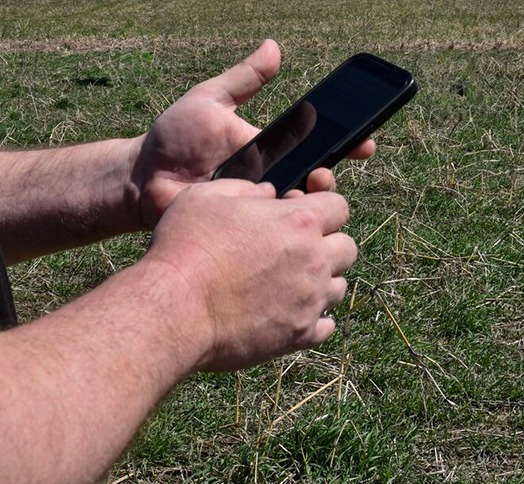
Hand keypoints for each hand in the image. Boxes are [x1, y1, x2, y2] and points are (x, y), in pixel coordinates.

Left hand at [130, 40, 375, 227]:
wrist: (141, 177)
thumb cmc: (173, 138)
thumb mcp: (211, 100)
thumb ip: (244, 78)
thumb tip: (274, 46)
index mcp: (270, 147)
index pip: (316, 144)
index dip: (344, 144)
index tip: (364, 144)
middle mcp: (270, 177)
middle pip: (316, 180)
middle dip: (329, 177)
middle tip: (323, 172)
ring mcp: (258, 205)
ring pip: (300, 209)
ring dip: (310, 202)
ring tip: (304, 192)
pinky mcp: (244, 230)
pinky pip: (272, 231)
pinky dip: (283, 225)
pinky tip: (282, 218)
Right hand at [142, 179, 354, 371]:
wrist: (175, 308)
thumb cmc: (185, 247)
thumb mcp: (206, 197)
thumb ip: (244, 188)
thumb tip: (266, 193)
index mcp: (299, 220)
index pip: (340, 206)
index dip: (321, 208)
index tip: (301, 216)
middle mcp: (314, 259)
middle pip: (347, 248)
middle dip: (328, 245)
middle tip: (296, 251)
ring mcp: (310, 300)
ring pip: (339, 287)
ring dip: (321, 282)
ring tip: (288, 284)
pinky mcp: (299, 335)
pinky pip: (326, 325)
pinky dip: (313, 319)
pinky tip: (287, 313)